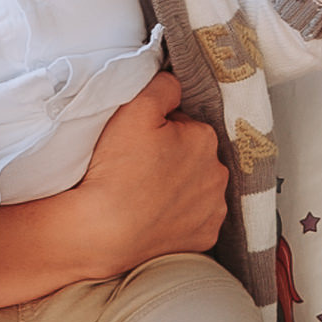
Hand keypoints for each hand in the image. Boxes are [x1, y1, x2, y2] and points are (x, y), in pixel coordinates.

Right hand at [69, 71, 230, 269]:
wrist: (103, 231)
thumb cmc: (117, 170)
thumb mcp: (134, 107)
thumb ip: (163, 86)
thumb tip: (176, 84)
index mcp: (205, 139)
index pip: (184, 125)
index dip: (159, 131)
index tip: (138, 144)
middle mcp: (218, 174)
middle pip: (193, 156)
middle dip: (173, 158)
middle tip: (138, 168)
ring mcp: (213, 209)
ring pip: (197, 188)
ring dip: (178, 188)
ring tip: (145, 193)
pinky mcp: (204, 237)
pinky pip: (195, 220)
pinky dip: (179, 217)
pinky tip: (155, 216)